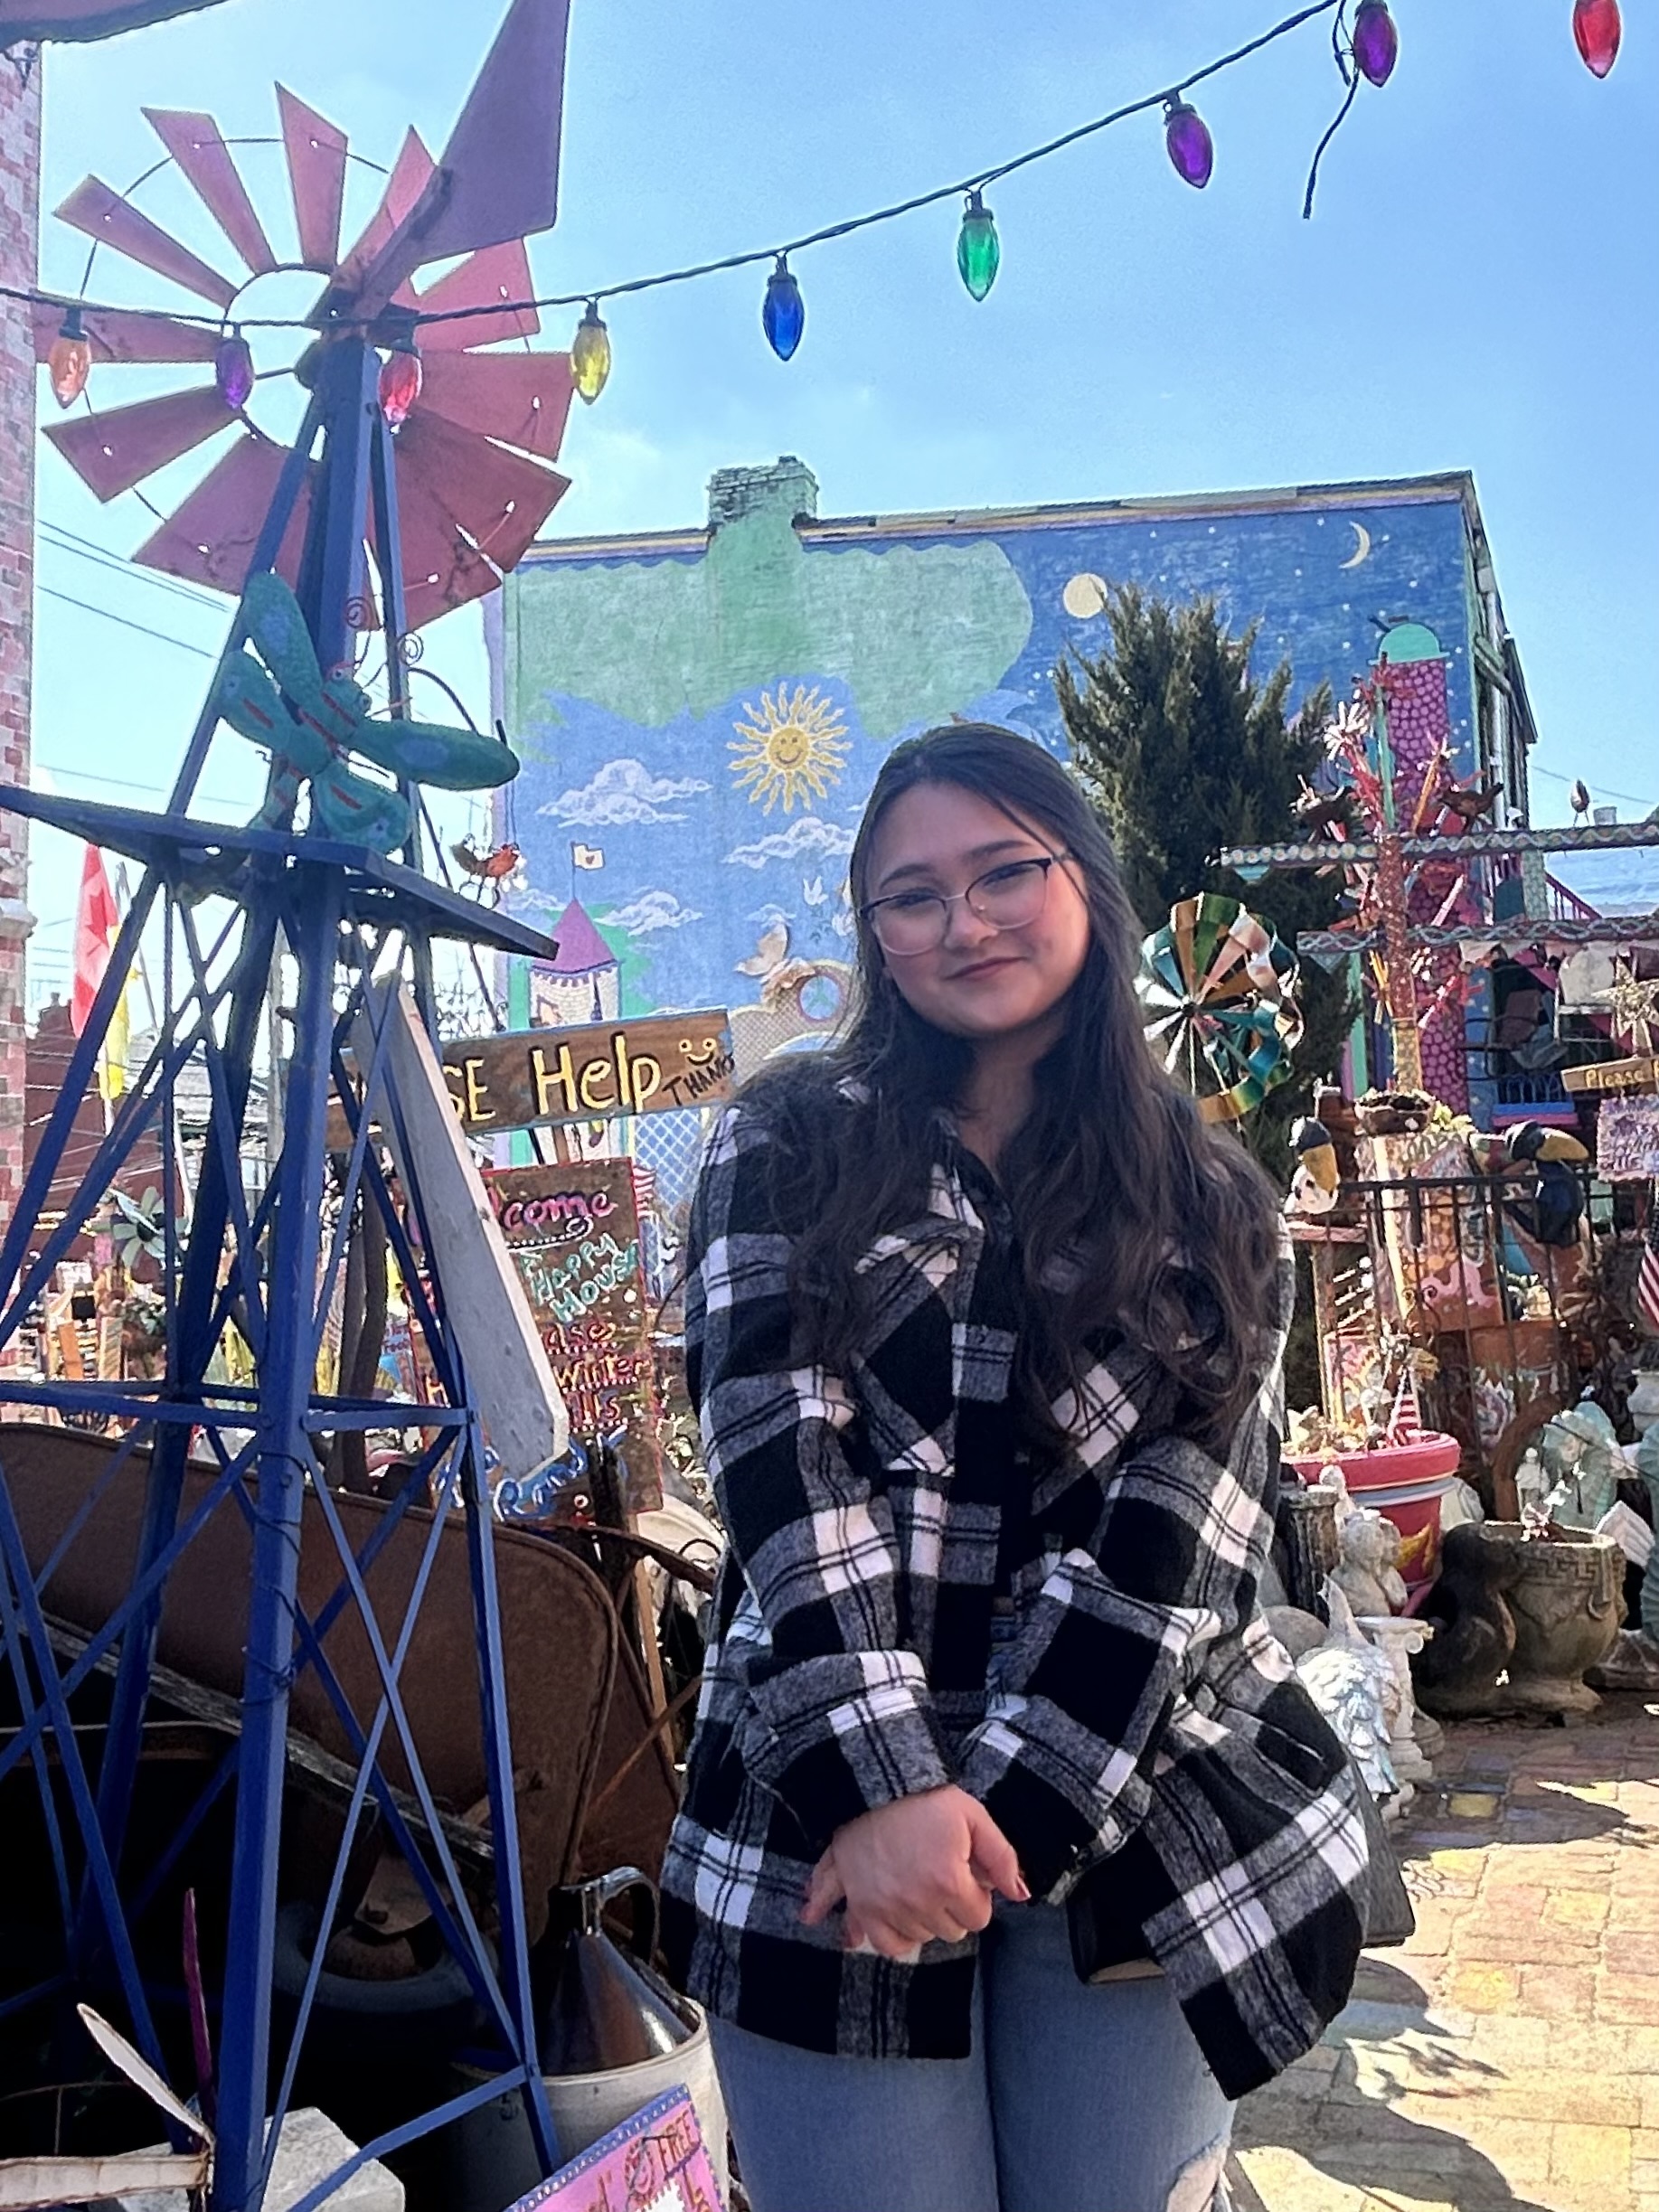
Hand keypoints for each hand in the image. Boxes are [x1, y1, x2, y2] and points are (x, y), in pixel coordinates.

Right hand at [799, 1786, 1028, 1957]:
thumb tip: (1020, 1894)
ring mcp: (887, 1907)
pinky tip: (902, 1917)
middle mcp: (917, 1902)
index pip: (979, 1918)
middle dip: (953, 1907)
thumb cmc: (924, 1800)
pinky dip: (896, 1936)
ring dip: (926, 1918)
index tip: (965, 1874)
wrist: (872, 1787)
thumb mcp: (971, 1815)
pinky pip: (886, 1944)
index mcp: (947, 1880)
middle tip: (942, 1876)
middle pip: (952, 1931)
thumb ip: (1002, 1857)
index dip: (976, 1895)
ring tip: (920, 1884)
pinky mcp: (863, 1907)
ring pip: (922, 1936)